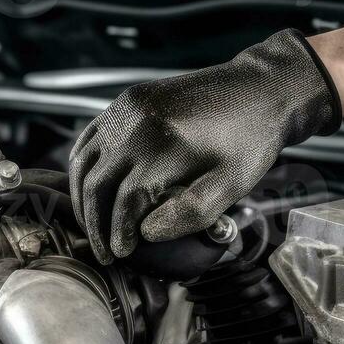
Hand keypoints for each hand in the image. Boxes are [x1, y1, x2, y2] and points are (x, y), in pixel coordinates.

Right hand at [68, 29, 339, 264]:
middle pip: (97, 183)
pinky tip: (91, 189)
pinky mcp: (127, 100)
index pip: (125, 200)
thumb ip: (189, 214)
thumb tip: (146, 232)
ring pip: (85, 161)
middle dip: (95, 223)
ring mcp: (128, 107)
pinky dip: (84, 167)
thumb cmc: (250, 140)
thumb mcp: (232, 184)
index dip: (118, 232)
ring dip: (83, 198)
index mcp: (165, 145)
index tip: (120, 255)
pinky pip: (90, 137)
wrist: (260, 88)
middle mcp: (137, 123)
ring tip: (93, 226)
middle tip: (102, 251)